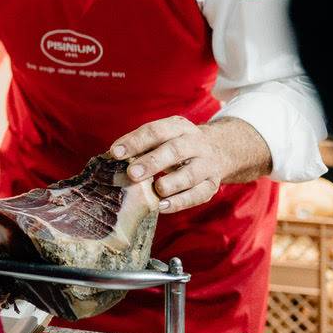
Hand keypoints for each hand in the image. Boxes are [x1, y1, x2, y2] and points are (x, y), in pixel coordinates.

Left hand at [109, 116, 266, 213]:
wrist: (220, 149)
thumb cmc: (176, 144)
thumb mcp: (163, 136)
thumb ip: (141, 145)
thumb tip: (112, 156)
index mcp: (179, 127)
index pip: (156, 131)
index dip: (135, 141)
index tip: (115, 153)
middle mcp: (195, 144)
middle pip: (175, 150)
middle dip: (152, 162)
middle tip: (132, 173)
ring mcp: (207, 165)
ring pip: (191, 174)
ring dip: (171, 183)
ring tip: (155, 190)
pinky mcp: (212, 185)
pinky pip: (198, 195)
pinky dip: (180, 202)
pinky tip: (162, 205)